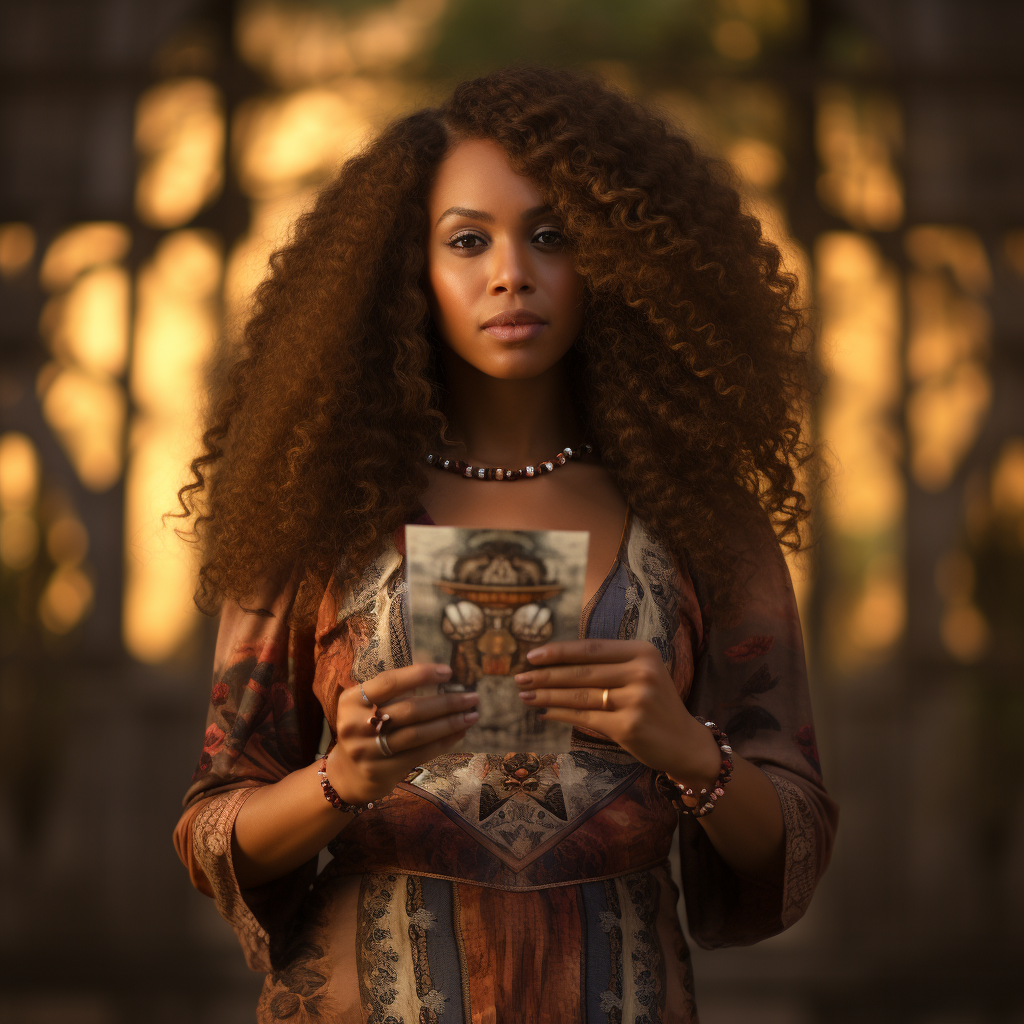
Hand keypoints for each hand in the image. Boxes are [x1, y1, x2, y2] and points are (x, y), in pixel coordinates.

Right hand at [327, 663, 477, 803]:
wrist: (347, 774)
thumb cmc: (365, 729)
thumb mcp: (367, 706)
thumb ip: (393, 693)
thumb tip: (441, 677)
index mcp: (352, 700)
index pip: (390, 682)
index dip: (420, 675)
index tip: (448, 672)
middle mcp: (356, 724)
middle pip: (409, 710)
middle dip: (446, 702)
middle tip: (472, 697)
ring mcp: (367, 750)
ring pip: (417, 734)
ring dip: (449, 724)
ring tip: (472, 715)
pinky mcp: (381, 771)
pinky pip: (419, 754)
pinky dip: (442, 743)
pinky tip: (458, 734)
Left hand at [514, 639, 720, 788]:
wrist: (684, 742)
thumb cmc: (655, 704)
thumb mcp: (641, 674)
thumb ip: (608, 665)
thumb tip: (555, 662)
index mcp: (643, 652)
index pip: (591, 648)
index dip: (559, 652)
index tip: (532, 655)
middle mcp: (642, 672)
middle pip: (582, 672)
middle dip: (546, 675)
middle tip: (520, 678)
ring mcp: (636, 700)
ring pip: (580, 695)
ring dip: (547, 696)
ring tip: (525, 695)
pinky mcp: (629, 726)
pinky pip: (585, 717)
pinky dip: (560, 714)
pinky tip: (544, 712)